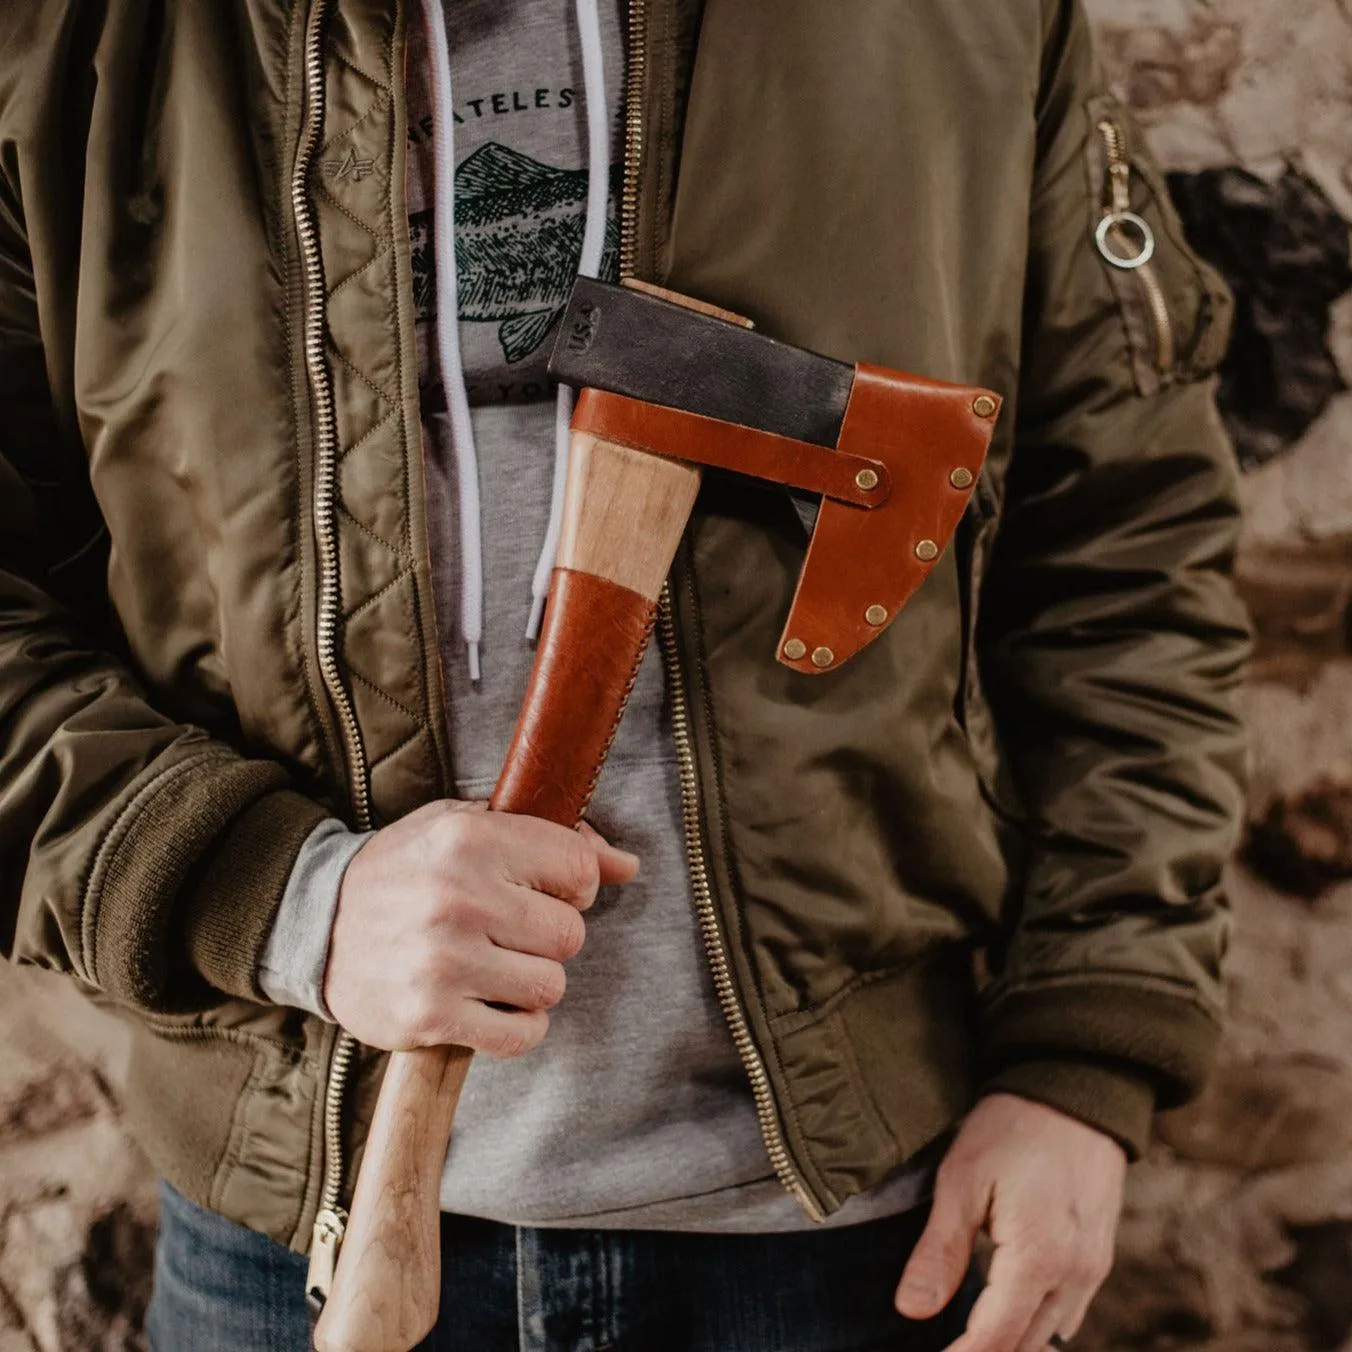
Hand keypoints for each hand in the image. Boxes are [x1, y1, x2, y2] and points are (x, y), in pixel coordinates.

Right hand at [323, 800, 638, 1055]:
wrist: (315, 923)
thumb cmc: (408, 870)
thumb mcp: (468, 827)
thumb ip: (554, 839)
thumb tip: (629, 866)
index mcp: (471, 839)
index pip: (578, 869)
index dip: (573, 884)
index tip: (543, 889)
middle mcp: (458, 897)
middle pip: (569, 933)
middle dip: (549, 936)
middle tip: (508, 932)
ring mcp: (442, 960)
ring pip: (551, 986)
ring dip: (532, 983)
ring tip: (493, 967)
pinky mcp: (429, 1017)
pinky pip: (521, 1035)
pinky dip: (516, 1027)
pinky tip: (487, 1005)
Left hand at [896, 1093, 1126, 1350]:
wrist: (1076, 1087)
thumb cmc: (1012, 1126)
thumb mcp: (962, 1180)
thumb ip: (939, 1252)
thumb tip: (910, 1310)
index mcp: (1038, 1258)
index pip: (995, 1338)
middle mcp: (1075, 1274)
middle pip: (1025, 1344)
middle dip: (985, 1350)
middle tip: (943, 1344)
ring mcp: (1093, 1267)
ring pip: (1050, 1333)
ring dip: (1011, 1341)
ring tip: (966, 1332)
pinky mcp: (1099, 1254)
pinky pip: (1069, 1311)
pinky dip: (1036, 1322)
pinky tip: (1005, 1310)